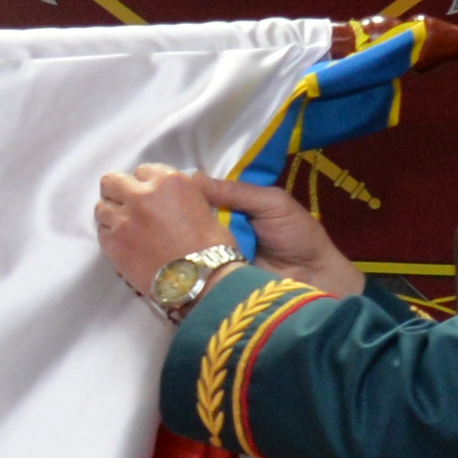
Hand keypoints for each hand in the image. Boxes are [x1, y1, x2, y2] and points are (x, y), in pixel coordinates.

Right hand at [91, 166, 348, 302]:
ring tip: (143, 228)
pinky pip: (191, 269)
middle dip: (166, 215)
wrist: (317, 279)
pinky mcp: (213, 281)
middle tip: (140, 207)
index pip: (197, 196)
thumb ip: (235, 192)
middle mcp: (218, 231)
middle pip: (184, 219)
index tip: (151, 183)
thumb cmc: (299, 236)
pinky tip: (157, 253)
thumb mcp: (271, 203)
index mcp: (232, 208)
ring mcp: (212, 258)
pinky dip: (178, 263)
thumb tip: (192, 177)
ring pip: (182, 244)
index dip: (177, 191)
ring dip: (167, 239)